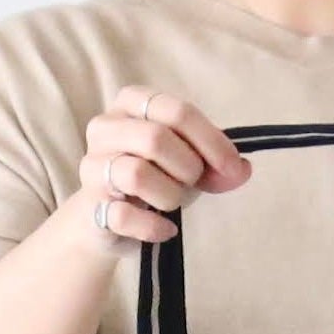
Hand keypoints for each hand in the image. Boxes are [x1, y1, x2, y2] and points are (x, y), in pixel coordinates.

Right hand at [77, 87, 252, 251]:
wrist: (108, 222)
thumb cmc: (152, 181)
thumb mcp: (187, 164)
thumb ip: (214, 164)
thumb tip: (242, 170)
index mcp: (132, 103)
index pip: (177, 111)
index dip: (211, 141)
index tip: (231, 167)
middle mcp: (105, 127)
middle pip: (156, 139)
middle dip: (187, 168)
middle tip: (191, 184)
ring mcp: (93, 166)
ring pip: (137, 174)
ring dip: (170, 196)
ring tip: (171, 204)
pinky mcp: (91, 206)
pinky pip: (126, 216)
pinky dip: (155, 227)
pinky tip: (165, 230)